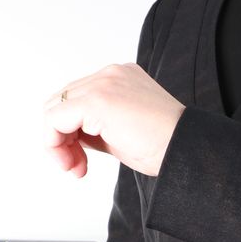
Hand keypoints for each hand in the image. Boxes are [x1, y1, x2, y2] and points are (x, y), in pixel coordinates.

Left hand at [43, 63, 184, 177]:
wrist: (186, 151)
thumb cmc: (166, 148)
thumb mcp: (123, 133)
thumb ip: (96, 127)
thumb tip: (70, 137)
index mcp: (121, 78)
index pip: (77, 99)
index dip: (71, 133)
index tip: (82, 162)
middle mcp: (111, 74)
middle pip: (62, 102)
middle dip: (61, 138)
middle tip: (76, 167)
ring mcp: (104, 83)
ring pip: (54, 109)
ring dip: (57, 143)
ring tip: (75, 167)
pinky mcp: (98, 99)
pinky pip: (54, 119)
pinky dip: (55, 143)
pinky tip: (74, 162)